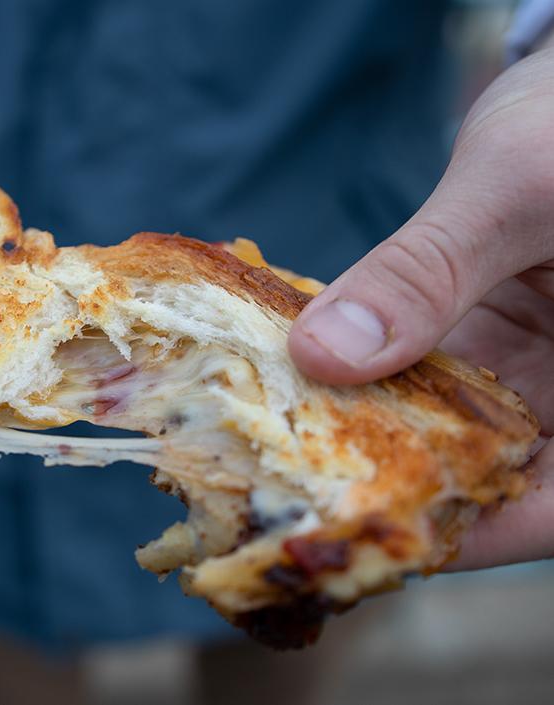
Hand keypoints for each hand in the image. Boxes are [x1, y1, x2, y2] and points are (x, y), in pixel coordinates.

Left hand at [287, 48, 553, 568]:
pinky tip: (280, 371)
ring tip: (251, 443)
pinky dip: (349, 377)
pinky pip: (406, 379)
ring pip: (428, 439)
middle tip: (262, 494)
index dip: (438, 538)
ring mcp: (516, 383)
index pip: (531, 517)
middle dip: (369, 492)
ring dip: (347, 436)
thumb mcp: (523, 192)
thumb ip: (428, 275)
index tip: (329, 534)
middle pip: (470, 488)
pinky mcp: (471, 349)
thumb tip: (323, 354)